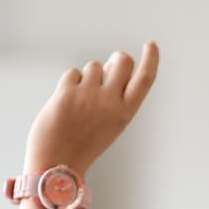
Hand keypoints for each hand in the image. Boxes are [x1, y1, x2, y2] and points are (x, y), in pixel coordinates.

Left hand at [24, 43, 159, 176]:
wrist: (57, 164)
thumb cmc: (83, 143)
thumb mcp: (108, 122)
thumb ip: (115, 94)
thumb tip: (113, 62)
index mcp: (124, 113)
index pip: (145, 79)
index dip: (151, 59)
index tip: (151, 44)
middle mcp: (110, 102)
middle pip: (122, 60)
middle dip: (117, 59)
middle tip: (110, 67)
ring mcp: (88, 96)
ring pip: (94, 66)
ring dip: (88, 77)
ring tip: (80, 101)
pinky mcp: (66, 92)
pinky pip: (72, 73)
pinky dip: (69, 84)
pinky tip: (66, 103)